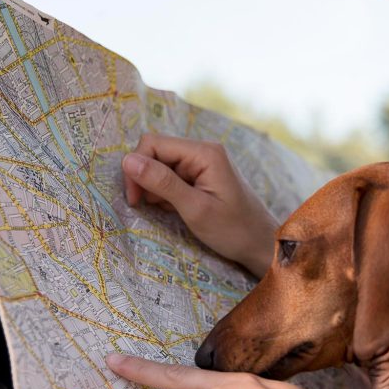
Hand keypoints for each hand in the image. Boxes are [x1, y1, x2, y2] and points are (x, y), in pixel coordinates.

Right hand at [122, 134, 277, 275]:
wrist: (261, 245)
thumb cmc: (233, 230)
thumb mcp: (194, 208)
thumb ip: (162, 183)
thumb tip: (127, 160)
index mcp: (204, 152)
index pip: (153, 143)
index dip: (136, 168)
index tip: (134, 199)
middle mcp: (203, 151)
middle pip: (156, 153)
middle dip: (146, 179)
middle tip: (148, 207)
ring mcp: (203, 163)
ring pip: (162, 167)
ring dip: (156, 189)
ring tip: (170, 211)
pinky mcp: (202, 177)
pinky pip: (173, 177)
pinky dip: (167, 194)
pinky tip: (177, 210)